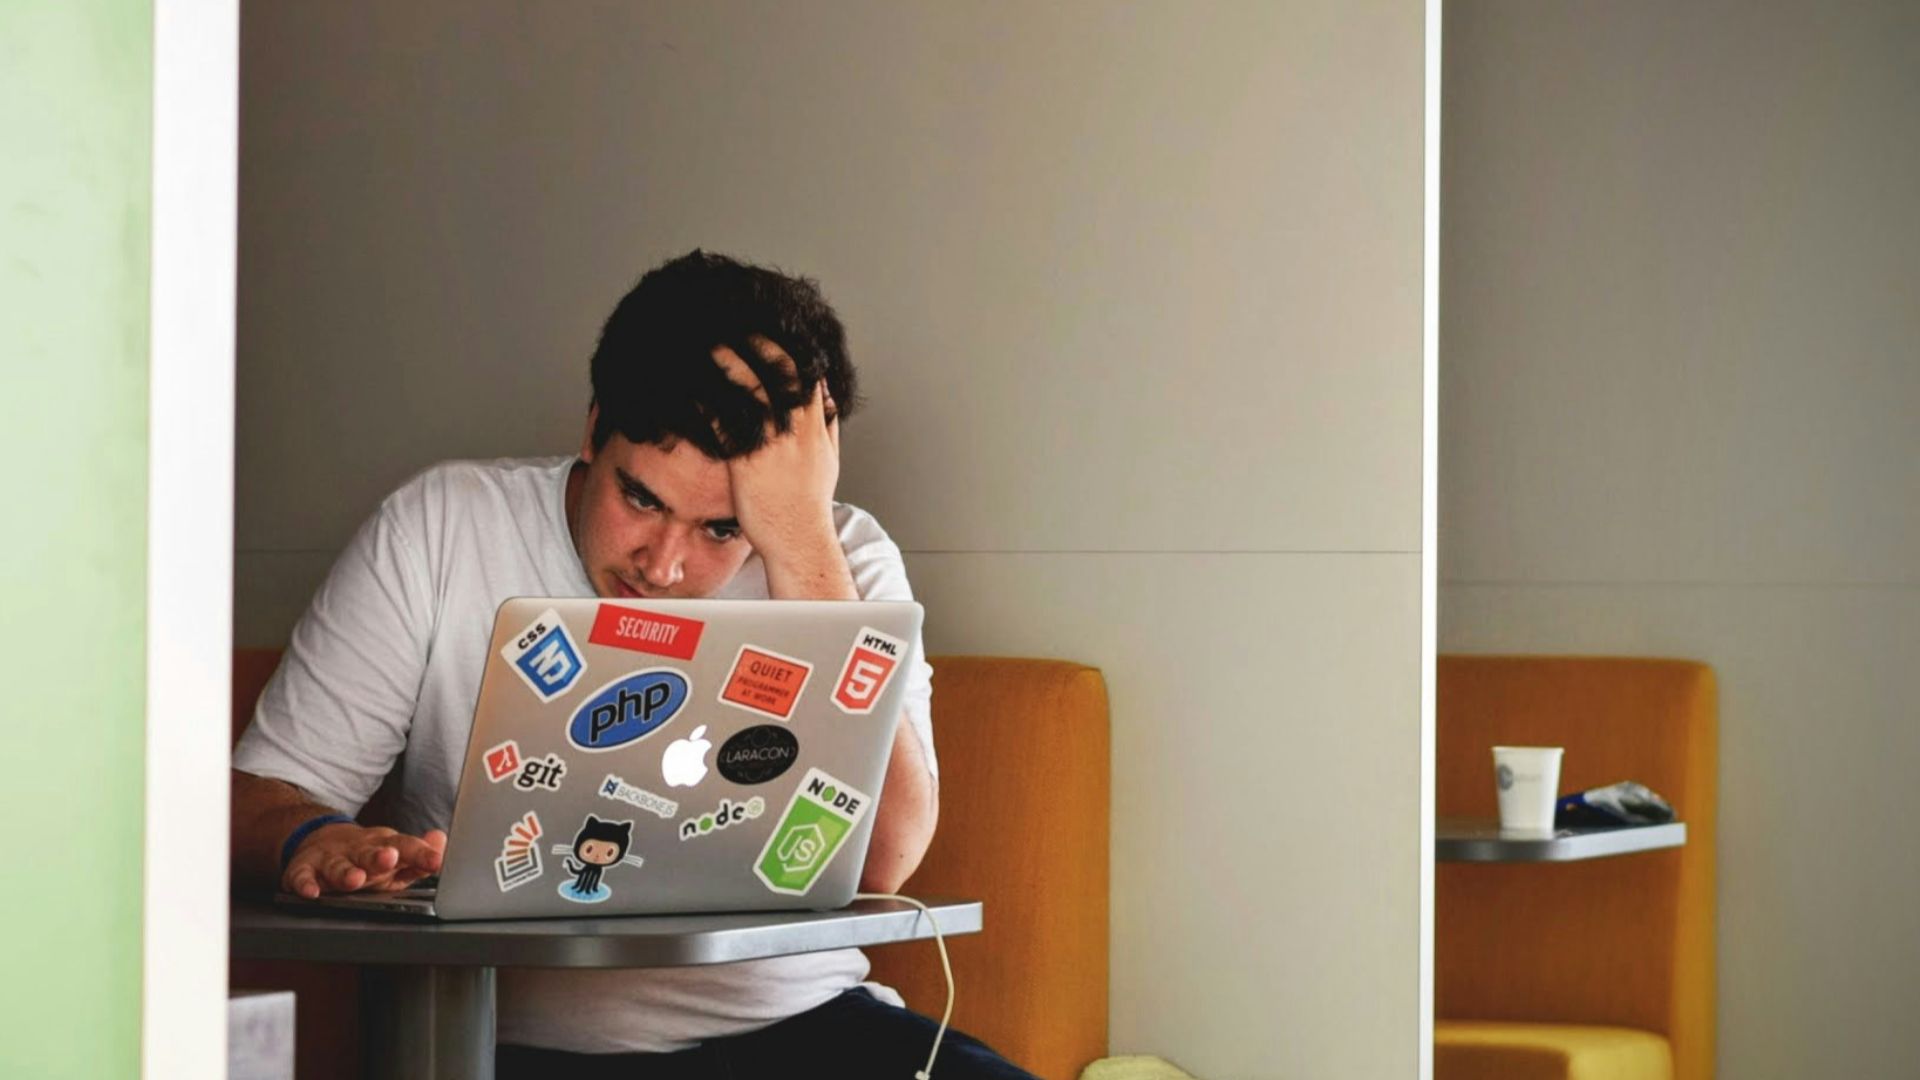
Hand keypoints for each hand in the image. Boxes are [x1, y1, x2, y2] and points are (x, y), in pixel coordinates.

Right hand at [282, 822, 446, 897]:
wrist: (321, 840)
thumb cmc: (368, 856)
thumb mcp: (396, 855)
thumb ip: (420, 855)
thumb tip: (442, 842)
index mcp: (384, 846)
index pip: (406, 847)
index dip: (421, 854)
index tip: (436, 861)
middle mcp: (358, 850)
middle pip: (370, 853)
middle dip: (379, 857)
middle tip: (390, 859)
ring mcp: (330, 858)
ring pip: (338, 865)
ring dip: (345, 872)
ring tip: (355, 879)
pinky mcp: (304, 868)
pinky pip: (302, 876)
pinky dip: (304, 884)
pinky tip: (310, 892)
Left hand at [714, 344, 841, 560]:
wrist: (799, 539)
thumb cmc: (809, 505)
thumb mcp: (829, 460)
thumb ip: (827, 426)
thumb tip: (827, 400)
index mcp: (816, 426)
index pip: (807, 374)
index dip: (789, 348)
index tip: (772, 330)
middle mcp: (796, 430)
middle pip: (781, 372)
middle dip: (760, 344)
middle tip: (738, 326)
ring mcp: (772, 445)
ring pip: (753, 390)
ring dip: (731, 363)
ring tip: (711, 344)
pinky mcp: (747, 462)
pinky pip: (727, 423)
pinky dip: (711, 402)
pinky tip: (695, 388)